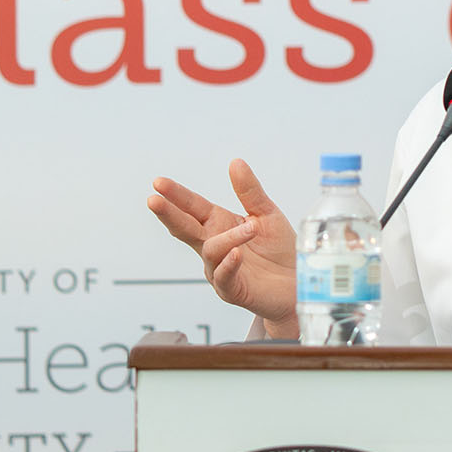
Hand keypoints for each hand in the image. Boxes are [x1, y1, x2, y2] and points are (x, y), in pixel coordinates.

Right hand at [148, 158, 299, 336]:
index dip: (176, 195)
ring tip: (251, 228)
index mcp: (219, 225)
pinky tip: (237, 254)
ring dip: (229, 238)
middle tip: (154, 200)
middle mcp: (215, 246)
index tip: (158, 182)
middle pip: (185, 228)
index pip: (192, 207)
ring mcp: (220, 269)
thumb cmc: (280, 249)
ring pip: (211, 251)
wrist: (298, 281)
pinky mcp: (232, 290)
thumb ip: (249, 191)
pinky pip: (224, 277)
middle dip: (169, 214)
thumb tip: (235, 162)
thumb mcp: (267, 214)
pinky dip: (229, 264)